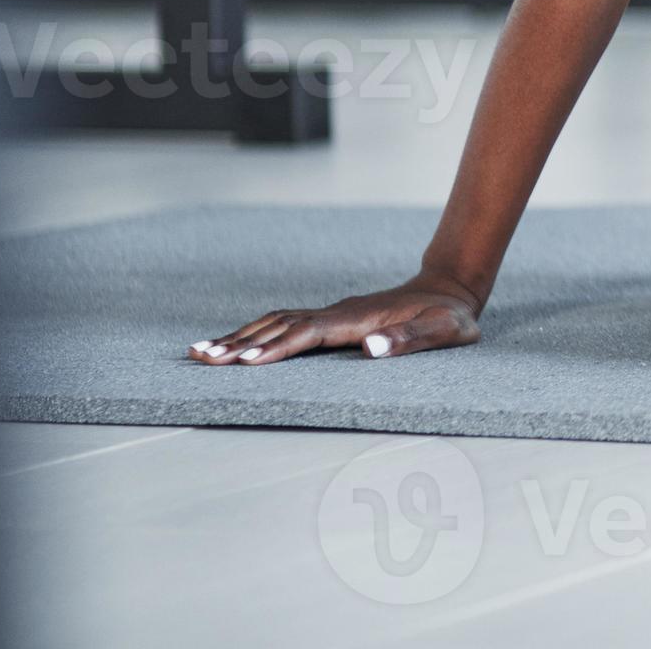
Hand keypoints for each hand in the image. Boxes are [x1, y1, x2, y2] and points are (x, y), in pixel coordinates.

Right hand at [188, 272, 482, 365]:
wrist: (450, 288)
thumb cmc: (448, 317)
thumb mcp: (443, 331)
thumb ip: (411, 340)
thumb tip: (373, 348)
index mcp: (358, 318)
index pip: (308, 333)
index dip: (276, 348)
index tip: (243, 363)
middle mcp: (338, 311)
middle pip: (280, 325)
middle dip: (239, 343)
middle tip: (201, 359)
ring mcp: (332, 312)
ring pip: (276, 321)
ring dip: (239, 336)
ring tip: (201, 353)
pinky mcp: (331, 317)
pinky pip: (285, 323)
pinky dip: (256, 333)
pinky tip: (237, 344)